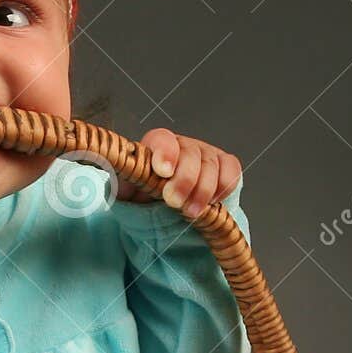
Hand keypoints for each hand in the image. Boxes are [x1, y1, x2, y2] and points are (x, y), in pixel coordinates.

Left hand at [116, 128, 241, 216]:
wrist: (171, 205)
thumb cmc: (149, 195)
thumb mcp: (131, 192)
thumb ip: (125, 187)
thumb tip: (120, 186)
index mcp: (158, 146)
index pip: (163, 140)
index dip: (164, 153)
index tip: (162, 172)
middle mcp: (184, 146)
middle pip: (190, 155)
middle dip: (184, 180)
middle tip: (175, 202)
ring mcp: (206, 154)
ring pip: (211, 166)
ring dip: (202, 191)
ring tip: (191, 213)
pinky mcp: (226, 165)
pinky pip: (231, 172)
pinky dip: (224, 187)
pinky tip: (213, 203)